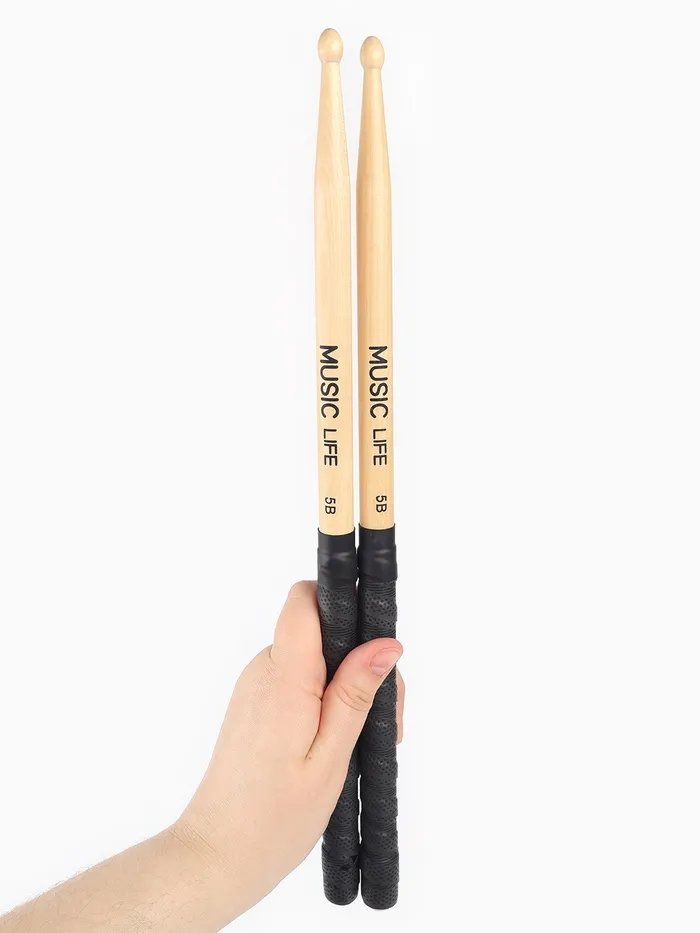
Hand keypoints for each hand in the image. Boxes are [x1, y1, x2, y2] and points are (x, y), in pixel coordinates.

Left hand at [174, 581, 403, 919]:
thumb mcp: (331, 757)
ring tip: (360, 743)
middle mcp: (263, 670)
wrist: (217, 855)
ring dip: (347, 687)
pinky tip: (338, 743)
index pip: (304, 601)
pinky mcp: (256, 703)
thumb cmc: (273, 818)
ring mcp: (256, 686)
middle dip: (361, 662)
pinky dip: (326, 700)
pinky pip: (299, 679)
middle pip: (323, 632)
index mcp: (283, 677)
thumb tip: (386, 644)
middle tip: (385, 722)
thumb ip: (356, 694)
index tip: (374, 636)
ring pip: (315, 658)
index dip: (341, 601)